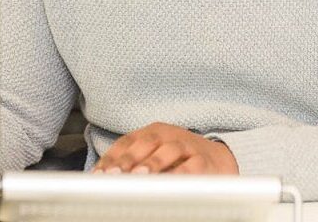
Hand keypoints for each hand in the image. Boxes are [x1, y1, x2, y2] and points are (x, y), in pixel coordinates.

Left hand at [93, 123, 237, 174]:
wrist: (218, 159)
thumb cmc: (178, 160)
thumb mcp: (154, 157)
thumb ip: (133, 165)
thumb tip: (105, 181)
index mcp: (151, 133)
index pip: (126, 142)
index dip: (111, 158)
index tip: (99, 175)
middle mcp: (167, 135)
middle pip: (145, 142)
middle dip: (128, 159)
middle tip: (114, 175)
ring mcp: (187, 145)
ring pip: (168, 150)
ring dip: (153, 163)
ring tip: (139, 176)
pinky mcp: (204, 161)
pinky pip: (192, 166)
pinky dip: (180, 174)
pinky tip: (169, 184)